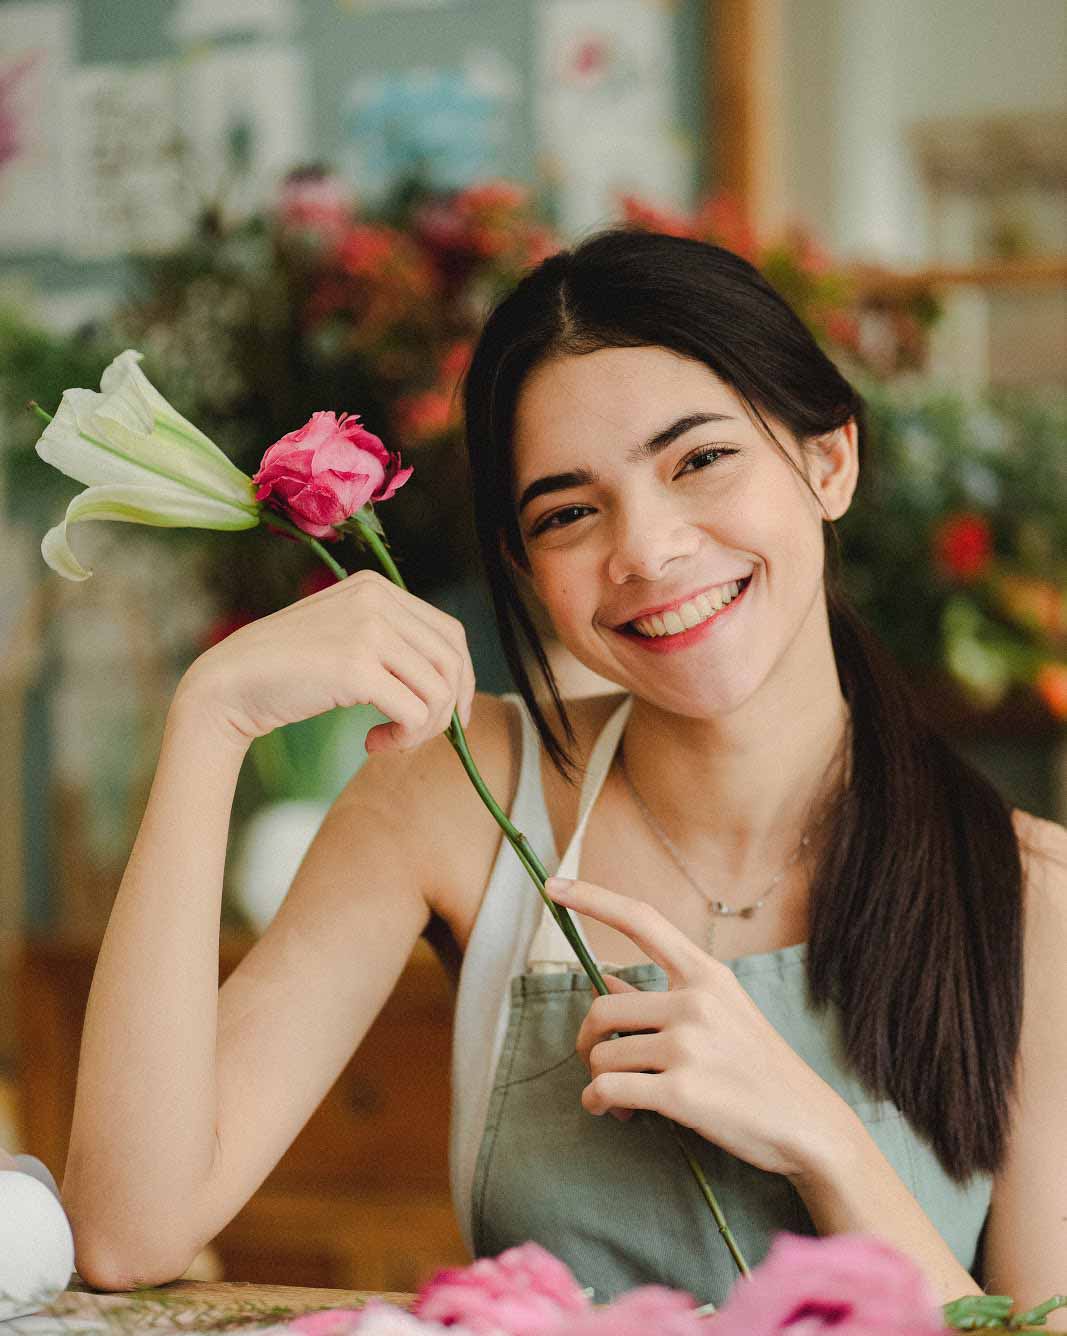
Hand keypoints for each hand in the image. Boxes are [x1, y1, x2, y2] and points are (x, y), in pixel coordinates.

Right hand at [179, 569, 474, 752]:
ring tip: (390, 741)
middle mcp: (376, 599)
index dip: (459, 679)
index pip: (450, 634)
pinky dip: (403, 738)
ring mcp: (367, 629)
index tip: (444, 714)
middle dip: (448, 708)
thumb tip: (453, 683)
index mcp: (376, 586)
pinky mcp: (355, 667)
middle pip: (453, 660)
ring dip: (423, 729)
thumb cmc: (287, 671)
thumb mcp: (344, 637)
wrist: (228, 684)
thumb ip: (390, 643)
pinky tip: (372, 744)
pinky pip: (414, 713)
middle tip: (418, 736)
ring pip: (439, 690)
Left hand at [547, 876, 856, 1178]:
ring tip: (617, 1097)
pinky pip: (609, 1090)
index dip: (593, 900)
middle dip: (588, 1041)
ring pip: (603, 1055)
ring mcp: (689, 1046)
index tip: (554, 887)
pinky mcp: (682, 1093)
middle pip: (602, 1007)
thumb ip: (664, 997)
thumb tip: (608, 985)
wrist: (807, 1125)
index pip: (642, 921)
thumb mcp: (722, 1014)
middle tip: (597, 1062)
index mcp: (707, 974)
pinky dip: (598, 1103)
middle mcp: (696, 1001)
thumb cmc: (759, 1068)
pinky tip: (611, 1111)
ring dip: (597, 1078)